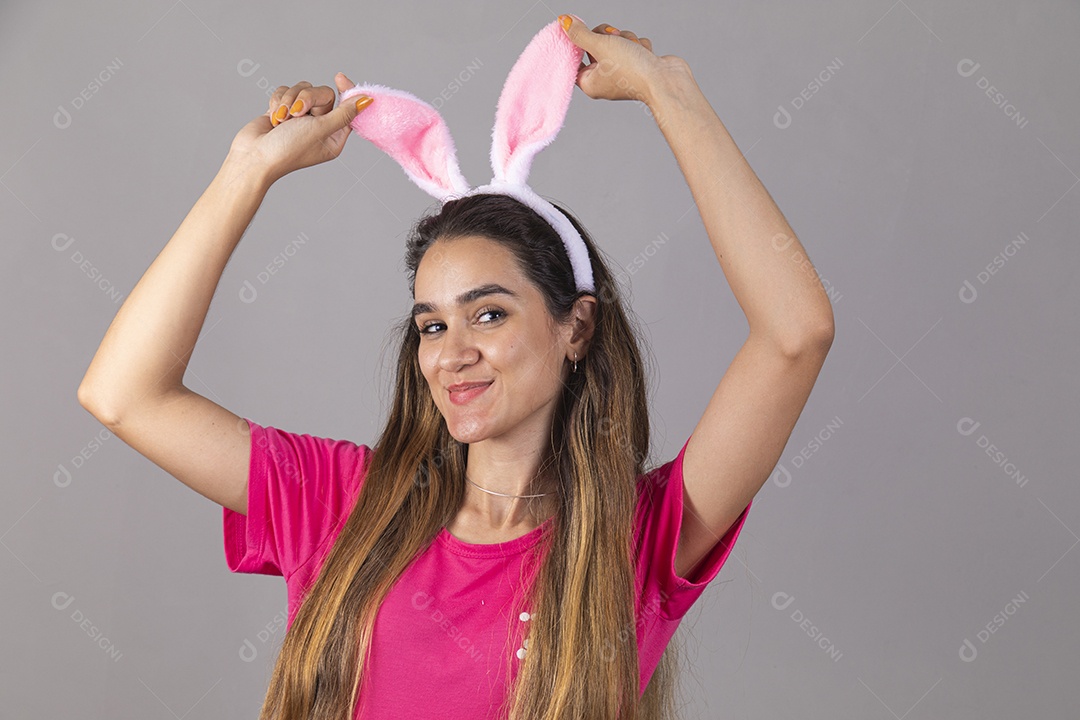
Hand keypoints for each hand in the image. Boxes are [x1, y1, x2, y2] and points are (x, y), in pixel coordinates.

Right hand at [226, 72, 371, 184]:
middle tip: (297, 113)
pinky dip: (278, 102)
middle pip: (323, 94)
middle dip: (307, 98)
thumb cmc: (288, 148)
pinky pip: (286, 91)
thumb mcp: (321, 129)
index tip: (339, 77)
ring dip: (289, 101)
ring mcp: (300, 118)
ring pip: (302, 90)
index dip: (346, 91)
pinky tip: (273, 118)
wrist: (253, 156)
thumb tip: (367, 100)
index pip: (348, 107)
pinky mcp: (283, 110)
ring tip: (281, 120)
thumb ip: (344, 113)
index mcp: (334, 136)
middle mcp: (319, 126)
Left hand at [559, 15, 690, 105]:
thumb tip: (563, 21)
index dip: (578, 43)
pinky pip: (633, 46)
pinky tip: (645, 54)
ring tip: (633, 49)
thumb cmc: (632, 71)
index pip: (575, 59)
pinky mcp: (639, 66)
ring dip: (626, 39)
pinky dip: (639, 46)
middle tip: (614, 39)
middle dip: (608, 36)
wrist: (666, 80)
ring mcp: (623, 73)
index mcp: (590, 83)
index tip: (581, 30)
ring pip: (617, 42)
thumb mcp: (600, 45)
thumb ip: (580, 33)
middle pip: (596, 46)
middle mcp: (605, 80)